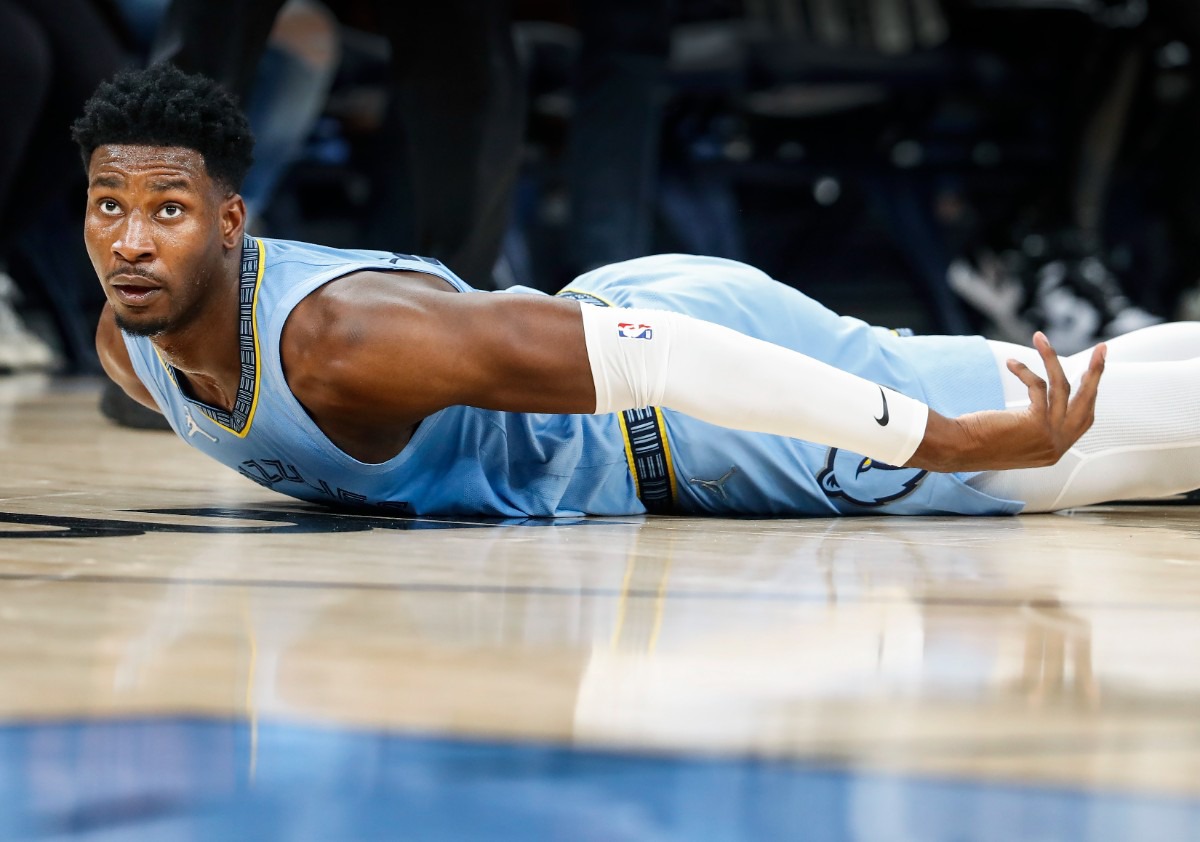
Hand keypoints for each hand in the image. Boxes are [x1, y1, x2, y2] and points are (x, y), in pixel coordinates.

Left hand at [908, 332, 1105, 471]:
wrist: (958, 449)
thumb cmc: (978, 440)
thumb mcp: (1016, 436)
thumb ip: (1036, 425)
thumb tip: (1045, 395)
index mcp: (1054, 451)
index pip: (1083, 419)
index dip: (1089, 396)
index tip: (1091, 375)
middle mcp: (1057, 446)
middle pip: (1087, 402)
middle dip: (1096, 373)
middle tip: (1103, 349)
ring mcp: (1050, 437)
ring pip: (1062, 388)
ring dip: (1050, 358)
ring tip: (1041, 338)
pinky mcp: (1037, 423)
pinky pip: (1039, 387)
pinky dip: (1024, 371)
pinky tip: (1011, 364)